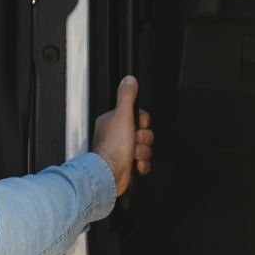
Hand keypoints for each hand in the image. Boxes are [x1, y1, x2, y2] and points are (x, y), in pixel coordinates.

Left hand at [92, 76, 154, 196]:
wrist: (110, 174)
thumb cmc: (113, 148)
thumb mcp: (122, 115)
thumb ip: (127, 96)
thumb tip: (129, 80)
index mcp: (113, 122)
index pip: (138, 116)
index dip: (143, 122)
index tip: (138, 125)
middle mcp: (116, 136)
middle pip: (143, 132)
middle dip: (143, 139)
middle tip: (134, 141)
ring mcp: (121, 151)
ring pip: (145, 148)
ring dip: (143, 153)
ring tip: (133, 155)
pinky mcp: (127, 164)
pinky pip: (143, 162)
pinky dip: (142, 164)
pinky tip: (135, 164)